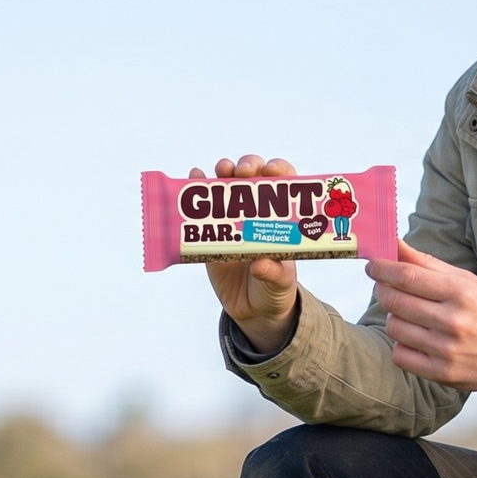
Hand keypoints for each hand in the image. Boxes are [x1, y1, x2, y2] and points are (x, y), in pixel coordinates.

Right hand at [202, 155, 300, 351]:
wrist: (253, 312)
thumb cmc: (275, 290)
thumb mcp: (281, 283)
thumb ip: (275, 273)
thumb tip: (261, 264)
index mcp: (279, 219)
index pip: (282, 184)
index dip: (278, 170)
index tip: (270, 170)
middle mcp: (256, 213)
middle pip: (253, 177)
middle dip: (248, 166)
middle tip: (242, 171)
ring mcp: (233, 220)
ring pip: (228, 185)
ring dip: (224, 171)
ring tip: (221, 170)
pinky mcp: (211, 234)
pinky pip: (203, 209)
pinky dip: (197, 189)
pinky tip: (193, 179)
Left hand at [366, 241, 476, 393]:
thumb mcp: (466, 281)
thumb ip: (428, 264)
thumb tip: (394, 245)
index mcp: (460, 292)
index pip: (407, 276)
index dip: (382, 269)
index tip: (372, 266)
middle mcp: (453, 321)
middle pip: (395, 301)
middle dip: (382, 290)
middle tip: (384, 286)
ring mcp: (446, 350)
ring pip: (394, 327)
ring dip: (394, 317)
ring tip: (409, 315)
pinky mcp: (441, 374)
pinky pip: (400, 355)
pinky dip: (402, 345)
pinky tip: (415, 338)